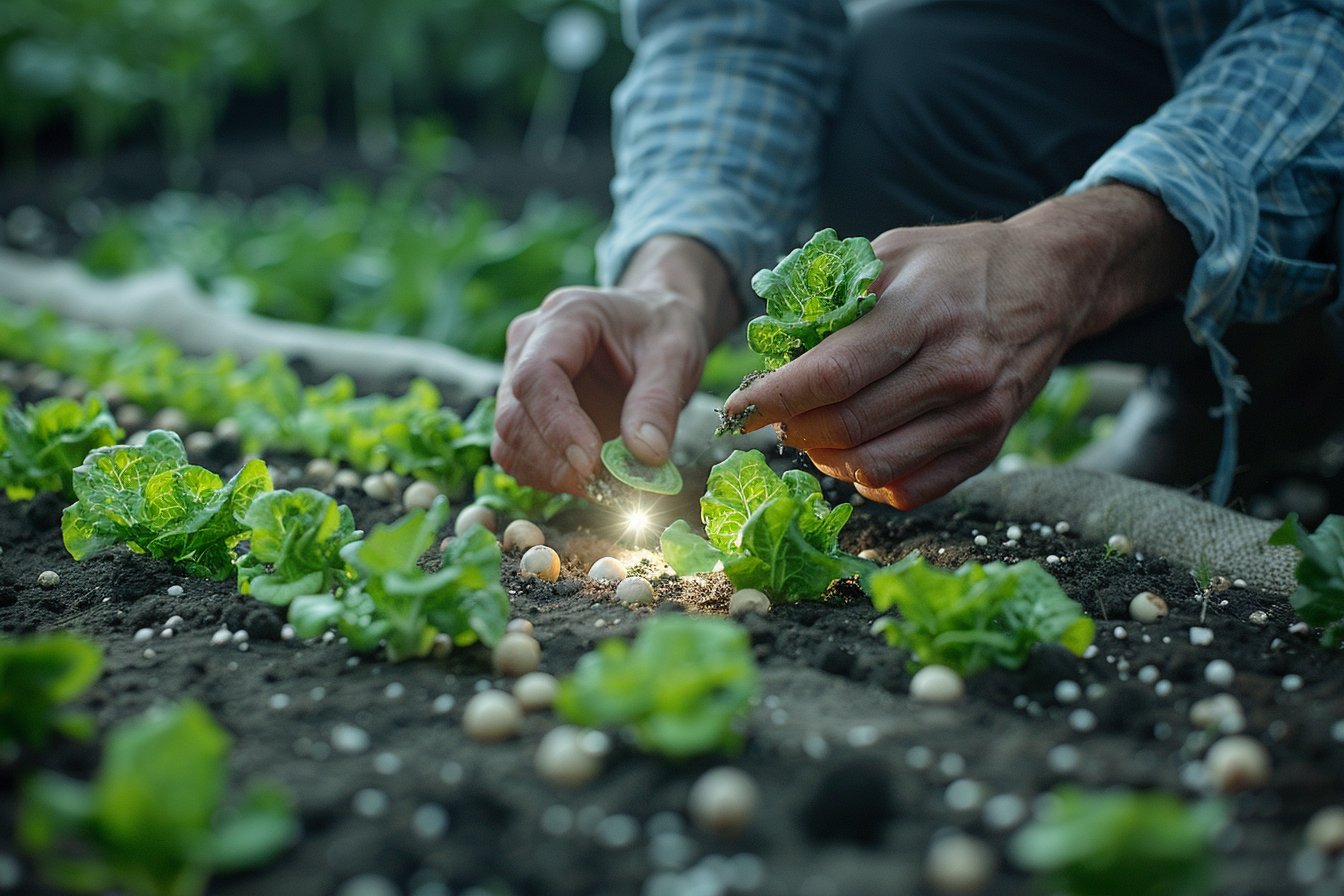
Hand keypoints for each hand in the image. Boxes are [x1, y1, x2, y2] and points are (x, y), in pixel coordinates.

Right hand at [493, 236, 738, 494]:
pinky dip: (550, 478)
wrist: (652, 323)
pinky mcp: (524, 412)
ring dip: (550, 475)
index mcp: (565, 316)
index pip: (537, 374)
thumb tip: (646, 455)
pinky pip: (519, 455)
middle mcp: (527, 345)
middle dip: (555, 461)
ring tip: (604, 486)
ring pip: (508, 442)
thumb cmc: (661, 330)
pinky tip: (590, 481)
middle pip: (514, 415)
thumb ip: (659, 402)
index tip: (592, 463)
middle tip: (606, 487)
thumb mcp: (675, 355)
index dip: (558, 425)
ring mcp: (517, 379)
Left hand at [724, 185, 1194, 508]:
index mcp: (925, 315)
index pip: (832, 374)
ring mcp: (978, 415)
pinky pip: (909, 490)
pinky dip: (868, 480)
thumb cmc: (959, 262)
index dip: (774, 398)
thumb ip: (835, 297)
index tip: (736, 408)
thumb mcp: (894, 252)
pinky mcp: (988, 446)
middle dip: (793, 429)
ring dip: (825, 459)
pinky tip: (857, 450)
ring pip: (873, 468)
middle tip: (776, 416)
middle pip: (845, 428)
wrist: (1052, 280)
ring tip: (813, 432)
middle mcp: (956, 371)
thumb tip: (773, 349)